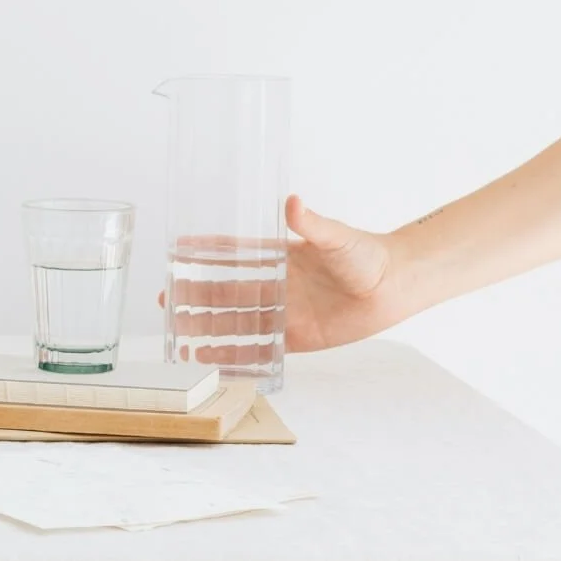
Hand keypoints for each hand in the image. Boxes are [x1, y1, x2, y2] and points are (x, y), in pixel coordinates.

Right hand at [157, 195, 408, 352]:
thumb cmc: (367, 256)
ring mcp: (284, 312)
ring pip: (236, 320)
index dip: (206, 252)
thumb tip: (293, 203)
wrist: (394, 286)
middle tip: (166, 298)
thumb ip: (313, 224)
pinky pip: (260, 347)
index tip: (177, 250)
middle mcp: (276, 285)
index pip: (234, 253)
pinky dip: (236, 353)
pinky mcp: (296, 337)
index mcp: (279, 257)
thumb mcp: (336, 238)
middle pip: (226, 291)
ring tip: (179, 330)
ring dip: (208, 325)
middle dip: (195, 294)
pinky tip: (213, 357)